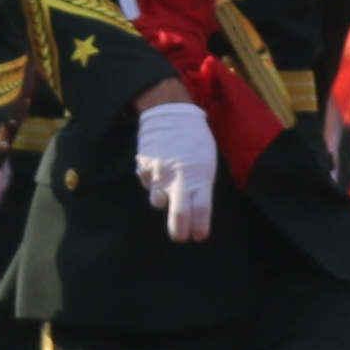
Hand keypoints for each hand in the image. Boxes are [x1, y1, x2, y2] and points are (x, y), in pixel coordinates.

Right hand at [130, 97, 219, 241]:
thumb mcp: (206, 159)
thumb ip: (202, 182)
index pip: (202, 211)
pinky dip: (152, 180)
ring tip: (167, 189)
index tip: (199, 236)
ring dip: (163, 199)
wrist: (169, 112)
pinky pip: (147, 183)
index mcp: (200, 176)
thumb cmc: (193, 137)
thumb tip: (198, 205)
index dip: (200, 228)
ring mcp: (160, 174)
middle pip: (179, 215)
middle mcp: (179, 178)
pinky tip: (158, 168)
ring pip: (158, 201)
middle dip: (179, 232)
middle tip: (180, 237)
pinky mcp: (144, 168)